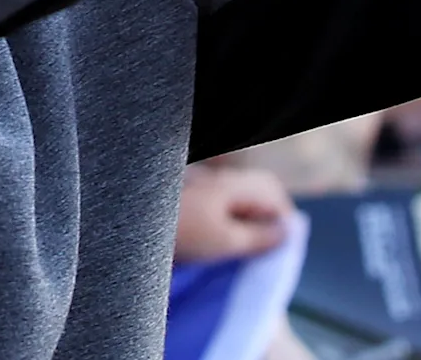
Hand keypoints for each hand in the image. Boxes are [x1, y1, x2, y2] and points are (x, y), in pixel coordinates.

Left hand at [173, 162, 295, 263]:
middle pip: (259, 187)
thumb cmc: (181, 232)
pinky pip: (222, 195)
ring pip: (240, 191)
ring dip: (250, 213)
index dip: (284, 218)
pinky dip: (232, 212)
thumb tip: (287, 231)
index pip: (274, 193)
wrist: (133, 222)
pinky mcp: (190, 190)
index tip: (284, 244)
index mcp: (233, 184)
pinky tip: (223, 230)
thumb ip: (259, 237)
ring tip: (247, 240)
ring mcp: (204, 181)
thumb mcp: (225, 241)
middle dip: (270, 212)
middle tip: (270, 242)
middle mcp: (220, 176)